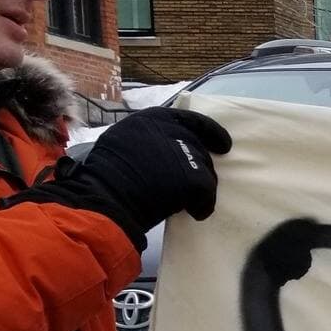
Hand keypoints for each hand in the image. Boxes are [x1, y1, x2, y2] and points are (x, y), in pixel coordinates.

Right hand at [0, 107, 227, 249]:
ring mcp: (185, 153)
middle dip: (199, 166)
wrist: (106, 196)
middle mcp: (172, 130)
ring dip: (200, 187)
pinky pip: (207, 193)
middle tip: (193, 184)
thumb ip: (148, 139)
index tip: (223, 144)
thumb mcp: (122, 141)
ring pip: (205, 170)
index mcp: (152, 118)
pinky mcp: (194, 177)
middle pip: (199, 148)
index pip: (189, 119)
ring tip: (184, 200)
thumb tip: (164, 146)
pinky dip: (203, 205)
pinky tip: (194, 212)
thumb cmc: (107, 173)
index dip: (210, 131)